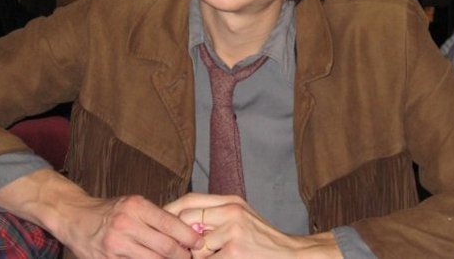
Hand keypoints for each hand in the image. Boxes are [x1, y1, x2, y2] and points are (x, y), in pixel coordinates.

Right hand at [0, 169, 202, 258]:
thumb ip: (155, 217)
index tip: (199, 244)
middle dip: (181, 255)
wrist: (74, 216)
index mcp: (136, 206)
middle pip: (164, 246)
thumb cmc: (110, 210)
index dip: (188, 237)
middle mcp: (126, 224)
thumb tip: (184, 232)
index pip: (170, 223)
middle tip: (190, 258)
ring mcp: (115, 244)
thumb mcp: (133, 204)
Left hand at [164, 193, 340, 258]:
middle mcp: (232, 211)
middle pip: (187, 219)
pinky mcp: (234, 253)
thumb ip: (217, 217)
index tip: (160, 225)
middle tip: (172, 249)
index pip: (190, 200)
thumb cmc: (264, 242)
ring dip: (194, 257)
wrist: (293, 256)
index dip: (170, 212)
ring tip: (206, 256)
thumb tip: (183, 224)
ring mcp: (233, 232)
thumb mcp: (243, 219)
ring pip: (195, 247)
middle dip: (176, 237)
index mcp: (232, 201)